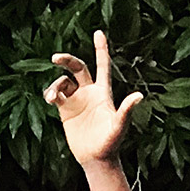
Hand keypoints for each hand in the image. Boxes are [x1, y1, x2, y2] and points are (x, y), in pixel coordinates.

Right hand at [46, 30, 143, 166]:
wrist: (96, 158)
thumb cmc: (111, 143)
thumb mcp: (119, 125)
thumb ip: (127, 110)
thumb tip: (139, 96)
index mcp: (104, 92)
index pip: (103, 66)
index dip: (101, 49)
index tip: (98, 32)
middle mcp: (90, 93)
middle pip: (77, 67)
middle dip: (66, 60)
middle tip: (55, 58)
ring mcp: (77, 101)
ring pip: (63, 82)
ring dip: (55, 86)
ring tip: (53, 98)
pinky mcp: (66, 110)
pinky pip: (55, 95)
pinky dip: (51, 94)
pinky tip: (50, 100)